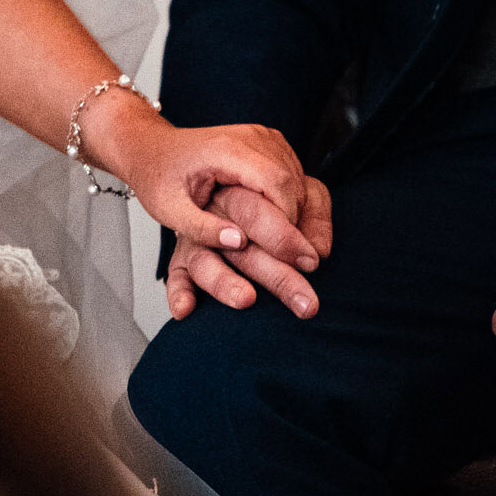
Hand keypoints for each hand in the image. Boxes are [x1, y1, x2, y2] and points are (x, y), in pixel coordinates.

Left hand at [81, 93, 313, 254]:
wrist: (151, 147)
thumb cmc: (157, 178)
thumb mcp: (169, 211)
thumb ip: (201, 228)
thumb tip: (239, 242)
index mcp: (227, 150)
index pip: (276, 183)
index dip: (287, 220)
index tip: (290, 254)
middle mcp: (251, 137)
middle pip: (292, 180)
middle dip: (299, 221)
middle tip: (300, 260)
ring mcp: (263, 136)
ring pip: (298, 176)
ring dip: (300, 212)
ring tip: (293, 247)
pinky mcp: (268, 142)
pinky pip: (294, 172)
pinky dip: (296, 200)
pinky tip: (286, 226)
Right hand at [166, 179, 335, 319]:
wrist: (224, 184)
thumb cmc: (271, 198)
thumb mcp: (300, 190)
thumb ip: (313, 214)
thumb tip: (319, 250)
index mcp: (242, 193)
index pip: (259, 213)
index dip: (284, 238)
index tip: (311, 262)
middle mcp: (215, 215)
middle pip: (241, 246)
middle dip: (276, 276)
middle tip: (304, 302)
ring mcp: (196, 240)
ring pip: (205, 261)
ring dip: (224, 282)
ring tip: (246, 299)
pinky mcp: (182, 260)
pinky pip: (176, 277)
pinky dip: (178, 294)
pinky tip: (185, 310)